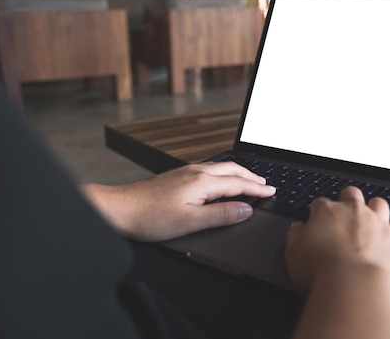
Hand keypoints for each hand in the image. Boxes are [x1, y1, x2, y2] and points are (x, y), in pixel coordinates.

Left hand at [82, 162, 275, 241]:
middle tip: (266, 184)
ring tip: (249, 180)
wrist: (118, 208)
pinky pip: (209, 170)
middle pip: (232, 170)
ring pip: (220, 168)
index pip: (238, 183)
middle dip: (251, 176)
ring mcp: (185, 172)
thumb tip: (245, 209)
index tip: (271, 192)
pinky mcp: (177, 176)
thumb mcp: (190, 222)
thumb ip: (221, 215)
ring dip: (238, 173)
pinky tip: (220, 180)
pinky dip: (224, 174)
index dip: (257, 189)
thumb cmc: (149, 217)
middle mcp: (195, 172)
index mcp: (202, 181)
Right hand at [284, 186, 389, 300]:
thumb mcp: (293, 254)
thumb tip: (297, 228)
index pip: (321, 203)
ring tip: (370, 223)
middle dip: (347, 201)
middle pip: (351, 194)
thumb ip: (294, 236)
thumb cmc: (321, 272)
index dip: (319, 212)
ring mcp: (379, 223)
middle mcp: (354, 211)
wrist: (354, 287)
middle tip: (344, 216)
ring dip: (375, 210)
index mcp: (327, 212)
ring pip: (379, 204)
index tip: (318, 222)